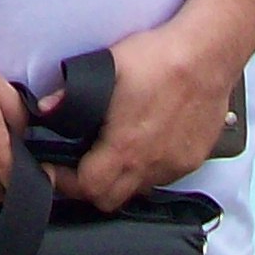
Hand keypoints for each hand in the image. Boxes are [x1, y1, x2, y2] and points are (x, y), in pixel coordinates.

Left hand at [52, 25, 234, 212]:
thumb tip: (47, 107)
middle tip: (80, 164)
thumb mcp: (108, 66)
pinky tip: (146, 142)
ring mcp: (174, 165)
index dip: (65, 181)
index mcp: (125, 146)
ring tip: (114, 150)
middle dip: (90, 186)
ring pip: (138, 189)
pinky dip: (148, 168)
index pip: (88, 188)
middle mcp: (151, 164)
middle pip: (110, 199)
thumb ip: (73, 92)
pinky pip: (164, 177)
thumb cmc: (160, 58)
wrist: (208, 55)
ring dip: (121, 178)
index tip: (57, 169)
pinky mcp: (193, 159)